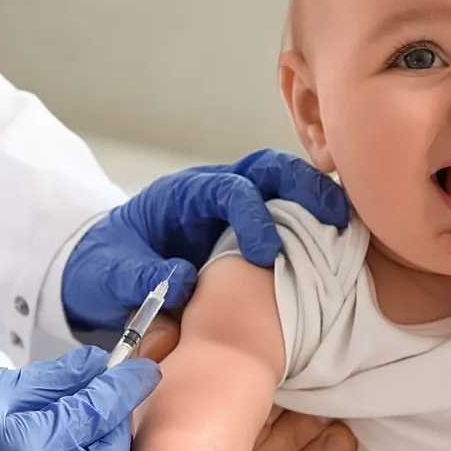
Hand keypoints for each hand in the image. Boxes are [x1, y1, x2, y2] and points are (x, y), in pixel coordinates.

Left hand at [62, 149, 348, 331]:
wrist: (100, 279)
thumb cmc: (101, 272)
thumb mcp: (105, 278)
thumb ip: (137, 277)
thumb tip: (183, 280)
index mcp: (179, 196)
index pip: (227, 189)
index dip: (252, 215)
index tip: (265, 253)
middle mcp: (212, 194)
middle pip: (267, 171)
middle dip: (304, 187)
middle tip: (336, 220)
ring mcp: (233, 212)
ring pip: (285, 191)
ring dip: (318, 205)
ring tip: (351, 234)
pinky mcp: (248, 234)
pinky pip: (288, 221)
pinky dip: (314, 230)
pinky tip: (339, 254)